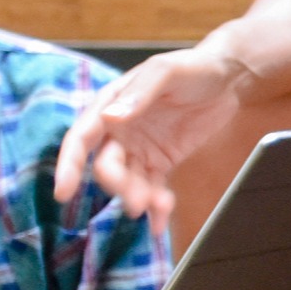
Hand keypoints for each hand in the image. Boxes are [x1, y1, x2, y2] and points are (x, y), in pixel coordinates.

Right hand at [52, 47, 257, 236]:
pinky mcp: (160, 162)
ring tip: (158, 207)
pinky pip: (152, 188)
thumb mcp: (166, 71)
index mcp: (111, 105)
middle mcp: (119, 130)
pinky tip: (160, 222)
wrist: (227, 78)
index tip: (63, 192)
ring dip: (137, 198)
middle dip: (118, 186)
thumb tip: (111, 117)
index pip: (81, 137)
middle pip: (106, 166)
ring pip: (128, 182)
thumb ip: (139, 93)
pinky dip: (155, 207)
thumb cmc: (193, 67)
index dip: (69, 165)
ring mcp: (139, 149)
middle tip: (137, 201)